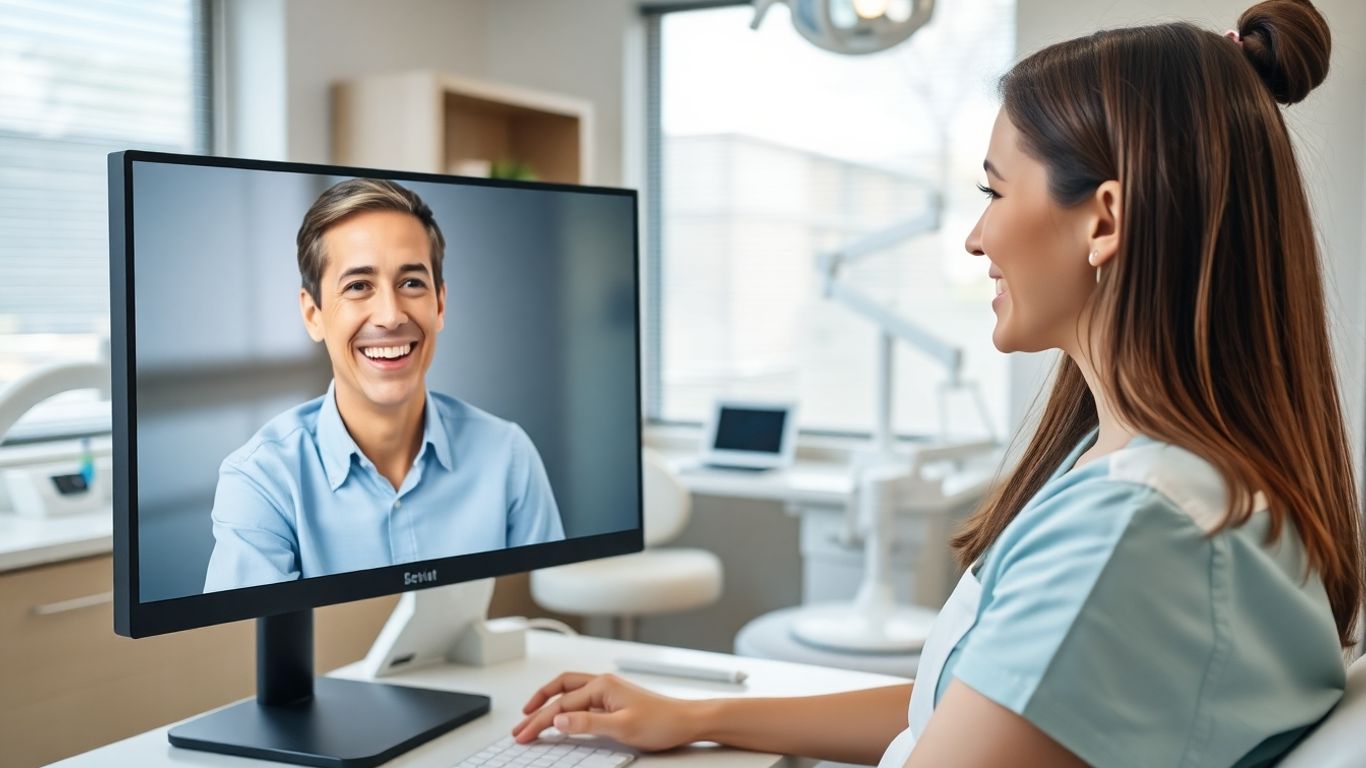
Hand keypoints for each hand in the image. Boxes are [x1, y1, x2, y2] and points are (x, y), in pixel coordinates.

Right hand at [512, 672, 703, 750]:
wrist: (686, 721)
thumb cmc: (661, 722)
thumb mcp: (622, 727)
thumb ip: (587, 723)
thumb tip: (559, 720)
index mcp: (602, 686)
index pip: (561, 705)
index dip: (539, 721)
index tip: (523, 735)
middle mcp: (603, 684)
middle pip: (559, 690)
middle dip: (537, 706)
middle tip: (520, 725)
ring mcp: (608, 691)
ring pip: (569, 692)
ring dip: (549, 702)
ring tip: (532, 715)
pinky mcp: (613, 700)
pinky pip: (580, 699)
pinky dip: (564, 706)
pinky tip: (561, 716)